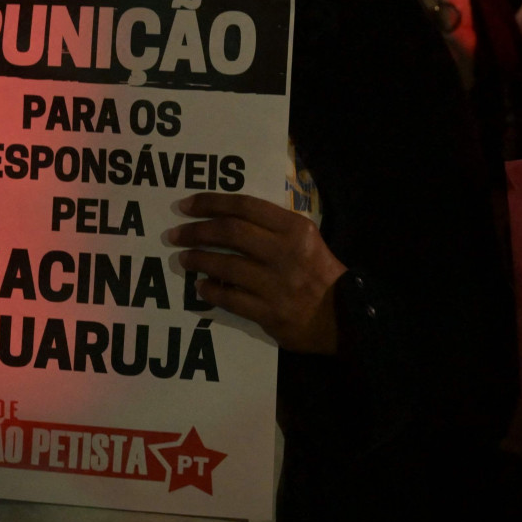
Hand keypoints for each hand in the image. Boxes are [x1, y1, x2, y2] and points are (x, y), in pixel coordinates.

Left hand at [166, 192, 345, 353]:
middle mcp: (285, 252)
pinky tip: (200, 287)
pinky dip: (210, 291)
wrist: (346, 318)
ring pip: (225, 266)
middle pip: (229, 232)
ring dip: (198, 260)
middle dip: (196, 231)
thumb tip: (225, 219)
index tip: (186, 206)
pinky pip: (230, 299)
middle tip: (176, 234)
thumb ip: (272, 228)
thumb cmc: (321, 274)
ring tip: (184, 259)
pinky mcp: (270, 312)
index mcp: (295, 228)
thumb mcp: (305, 240)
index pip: (244, 207)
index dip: (210, 203)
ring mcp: (277, 284)